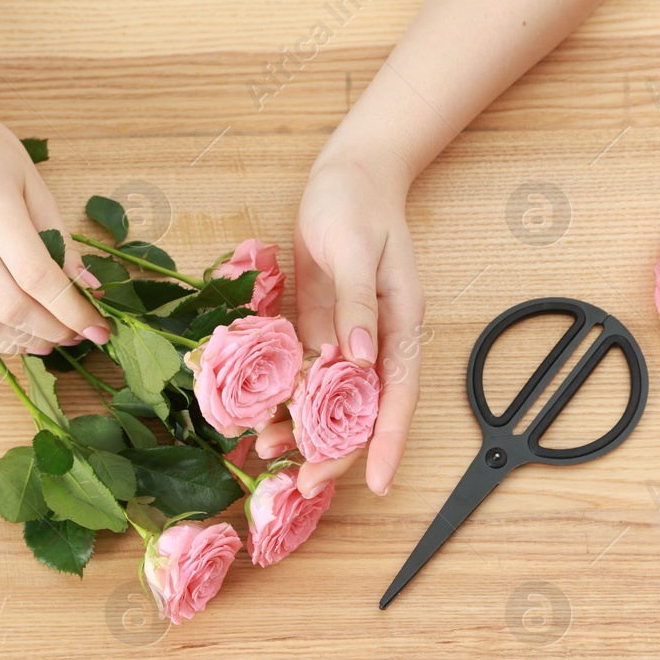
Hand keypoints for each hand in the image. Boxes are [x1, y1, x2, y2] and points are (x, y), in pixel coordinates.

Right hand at [0, 85, 107, 353]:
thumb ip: (60, 239)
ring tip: (53, 339)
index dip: (73, 311)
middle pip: (11, 307)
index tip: (99, 329)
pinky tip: (19, 333)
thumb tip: (89, 289)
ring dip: (25, 341)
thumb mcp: (32, 183)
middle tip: (78, 335)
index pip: (37, 276)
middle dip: (54, 331)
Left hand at [288, 147, 424, 496]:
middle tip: (305, 484)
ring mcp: (348, 335)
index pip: (397, 394)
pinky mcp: (320, 325)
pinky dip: (285, 396)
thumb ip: (357, 304)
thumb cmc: (356, 205)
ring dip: (304, 427)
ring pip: (329, 397)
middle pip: (362, 407)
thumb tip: (359, 358)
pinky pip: (304, 373)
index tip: (376, 482)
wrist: (347, 175)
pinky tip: (260, 416)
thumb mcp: (355, 249)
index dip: (388, 441)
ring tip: (270, 453)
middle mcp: (377, 339)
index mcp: (400, 323)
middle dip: (337, 450)